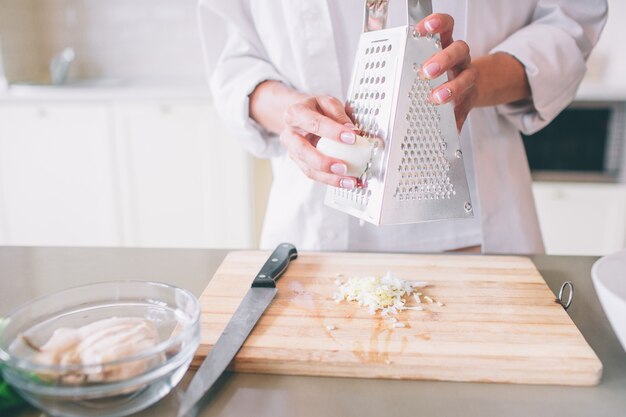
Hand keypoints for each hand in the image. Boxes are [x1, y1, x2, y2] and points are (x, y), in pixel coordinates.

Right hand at [280, 95, 358, 188]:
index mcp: (295, 114)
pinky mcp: (300, 163)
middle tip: (344, 167)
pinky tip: (347, 182)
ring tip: (349, 181)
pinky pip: (314, 175)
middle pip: (303, 151)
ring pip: (308, 168)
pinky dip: (331, 180)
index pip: (314, 124)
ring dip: (329, 178)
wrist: (299, 115)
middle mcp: (290, 134)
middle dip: (324, 162)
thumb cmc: (315, 108)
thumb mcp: (327, 102)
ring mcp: (293, 151)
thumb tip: (353, 131)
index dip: (333, 132)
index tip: (352, 137)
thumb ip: (339, 114)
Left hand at [415, 14, 477, 130]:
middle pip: (458, 50)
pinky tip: (450, 124)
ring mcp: (467, 77)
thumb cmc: (439, 73)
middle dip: (443, 59)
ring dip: (451, 88)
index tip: (423, 28)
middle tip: (426, 71)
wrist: (466, 88)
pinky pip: (466, 107)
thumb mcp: (425, 61)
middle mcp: (459, 58)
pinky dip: (457, 116)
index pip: (446, 26)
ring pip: (467, 77)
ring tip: (436, 98)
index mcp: (446, 45)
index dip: (438, 23)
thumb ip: (408, 61)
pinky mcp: (470, 98)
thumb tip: (378, 71)